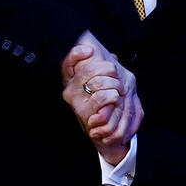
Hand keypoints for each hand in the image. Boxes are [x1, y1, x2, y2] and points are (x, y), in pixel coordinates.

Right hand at [60, 32, 143, 164]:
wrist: (107, 135)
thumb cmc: (106, 107)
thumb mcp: (107, 84)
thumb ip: (106, 69)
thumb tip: (112, 56)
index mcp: (72, 79)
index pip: (67, 61)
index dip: (76, 53)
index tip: (90, 50)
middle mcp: (70, 88)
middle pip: (89, 69)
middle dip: (110, 70)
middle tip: (118, 80)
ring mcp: (75, 101)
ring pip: (97, 82)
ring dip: (114, 85)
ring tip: (118, 92)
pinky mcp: (83, 112)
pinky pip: (102, 96)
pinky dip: (114, 96)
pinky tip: (115, 100)